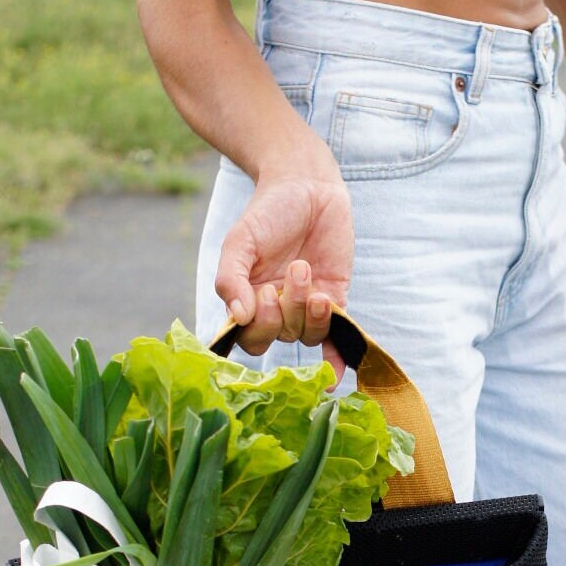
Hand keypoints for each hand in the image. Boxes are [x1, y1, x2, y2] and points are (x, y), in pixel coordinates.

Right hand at [215, 172, 353, 380]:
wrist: (307, 186)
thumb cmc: (268, 212)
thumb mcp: (240, 240)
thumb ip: (230, 278)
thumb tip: (237, 318)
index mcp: (246, 301)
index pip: (247, 336)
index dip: (258, 325)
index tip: (262, 292)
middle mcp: (275, 311)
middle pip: (278, 337)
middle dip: (284, 312)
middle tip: (289, 274)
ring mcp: (306, 310)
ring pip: (306, 334)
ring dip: (309, 307)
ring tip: (305, 267)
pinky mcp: (335, 303)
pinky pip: (334, 341)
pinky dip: (335, 362)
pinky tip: (335, 378)